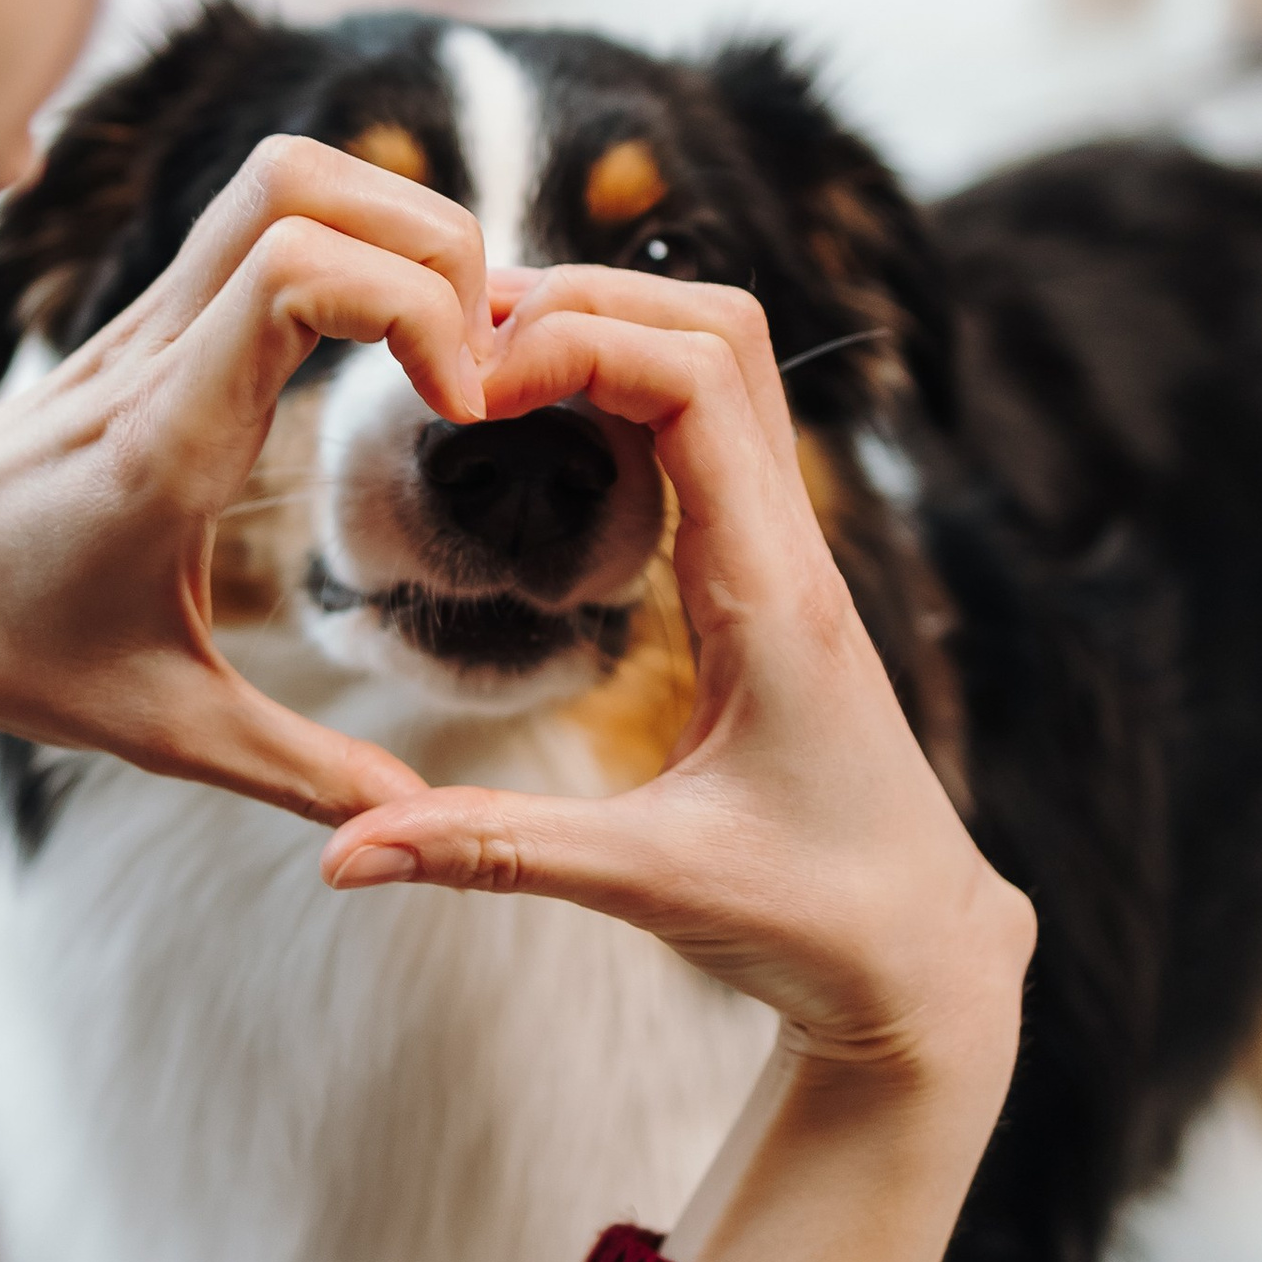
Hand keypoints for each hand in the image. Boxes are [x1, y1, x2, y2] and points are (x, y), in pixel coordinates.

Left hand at [0, 138, 494, 823]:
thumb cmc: (1, 652)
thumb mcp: (161, 731)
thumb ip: (298, 773)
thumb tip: (412, 820)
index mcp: (164, 434)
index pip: (297, 273)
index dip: (412, 307)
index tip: (460, 406)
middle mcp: (153, 349)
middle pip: (299, 182)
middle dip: (427, 240)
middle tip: (474, 357)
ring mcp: (142, 318)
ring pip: (277, 178)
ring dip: (388, 226)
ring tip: (443, 338)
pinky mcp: (143, 317)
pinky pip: (255, 222)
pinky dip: (347, 242)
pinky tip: (381, 339)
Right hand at [320, 268, 1031, 1261]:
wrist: (923, 958)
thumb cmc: (814, 918)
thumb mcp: (646, 886)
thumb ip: (489, 852)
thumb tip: (338, 854)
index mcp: (772, 593)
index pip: (697, 381)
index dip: (579, 341)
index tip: (468, 381)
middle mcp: (792, 547)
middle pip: (720, 328)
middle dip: (587, 303)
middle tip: (459, 344)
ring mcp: (790, 552)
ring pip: (725, 363)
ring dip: (612, 332)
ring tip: (489, 366)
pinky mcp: (772, 574)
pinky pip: (712, 427)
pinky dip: (628, 390)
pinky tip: (546, 431)